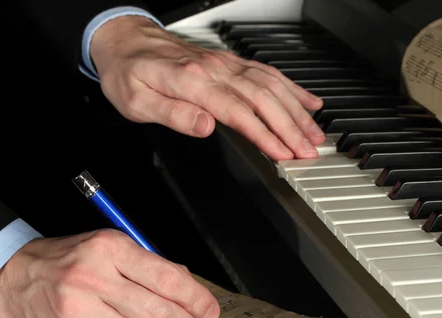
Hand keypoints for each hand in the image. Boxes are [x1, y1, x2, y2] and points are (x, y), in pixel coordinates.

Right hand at [0, 229, 219, 317]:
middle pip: (161, 314)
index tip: (210, 310)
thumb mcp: (108, 247)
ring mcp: (80, 309)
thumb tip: (187, 285)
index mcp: (110, 248)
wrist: (11, 276)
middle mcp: (95, 277)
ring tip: (140, 317)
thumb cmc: (67, 259)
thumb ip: (148, 265)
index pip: (168, 278)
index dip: (196, 298)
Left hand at [90, 16, 324, 160]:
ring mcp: (225, 63)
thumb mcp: (136, 102)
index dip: (265, 135)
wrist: (125, 39)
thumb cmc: (129, 73)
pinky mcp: (229, 62)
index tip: (284, 154)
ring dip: (297, 110)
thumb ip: (173, 114)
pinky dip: (291, 87)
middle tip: (310, 152)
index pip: (239, 112)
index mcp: (192, 81)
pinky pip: (267, 72)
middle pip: (264, 98)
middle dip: (291, 128)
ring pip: (272, 84)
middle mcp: (215, 69)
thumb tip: (205, 127)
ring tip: (315, 133)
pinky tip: (307, 101)